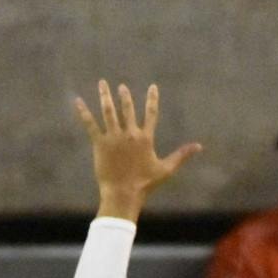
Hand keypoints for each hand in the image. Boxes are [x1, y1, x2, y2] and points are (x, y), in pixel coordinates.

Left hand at [73, 81, 201, 221]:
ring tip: (102, 84)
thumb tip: (199, 146)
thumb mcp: (166, 169)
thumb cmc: (145, 184)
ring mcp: (113, 137)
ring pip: (108, 111)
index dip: (152, 99)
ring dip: (105, 96)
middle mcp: (130, 134)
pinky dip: (83, 112)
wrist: (123, 194)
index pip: (151, 113)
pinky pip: (90, 124)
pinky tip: (78, 101)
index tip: (153, 87)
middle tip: (121, 86)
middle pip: (127, 109)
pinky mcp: (99, 144)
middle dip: (124, 96)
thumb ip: (182, 155)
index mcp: (145, 138)